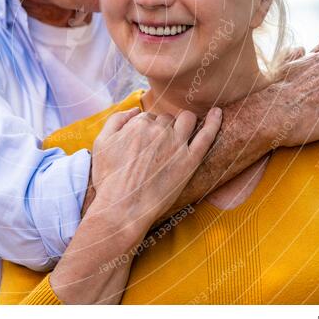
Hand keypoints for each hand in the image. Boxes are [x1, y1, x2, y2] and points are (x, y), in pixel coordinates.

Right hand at [49, 108, 221, 304]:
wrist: (123, 208)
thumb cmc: (110, 179)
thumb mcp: (101, 143)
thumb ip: (116, 120)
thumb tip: (135, 110)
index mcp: (139, 123)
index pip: (148, 117)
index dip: (147, 130)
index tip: (145, 145)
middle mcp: (159, 129)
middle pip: (167, 119)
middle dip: (164, 128)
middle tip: (158, 149)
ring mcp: (177, 144)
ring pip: (187, 120)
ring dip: (185, 122)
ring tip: (183, 133)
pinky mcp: (190, 160)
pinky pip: (207, 135)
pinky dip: (214, 121)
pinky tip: (217, 113)